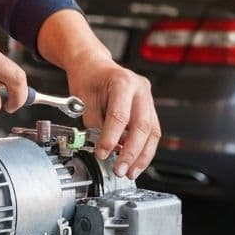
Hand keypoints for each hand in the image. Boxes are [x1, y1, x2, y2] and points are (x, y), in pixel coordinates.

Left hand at [37, 9, 159, 178]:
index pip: (120, 115)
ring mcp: (147, 97)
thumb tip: (105, 149)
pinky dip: (144, 148)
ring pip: (152, 131)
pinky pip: (151, 131)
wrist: (92, 63)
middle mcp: (140, 88)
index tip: (102, 153)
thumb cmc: (87, 76)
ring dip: (142, 156)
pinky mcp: (149, 107)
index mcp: (122, 81)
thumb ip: (95, 124)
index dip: (111, 138)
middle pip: (142, 125)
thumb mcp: (83, 99)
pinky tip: (135, 161)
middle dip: (131, 152)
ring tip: (130, 171)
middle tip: (120, 169)